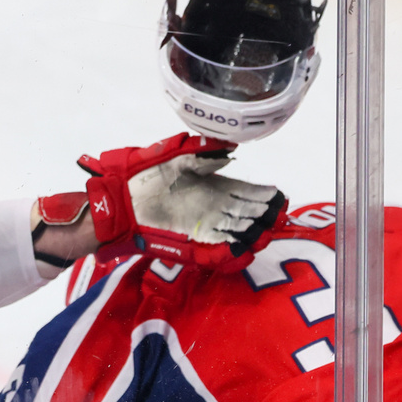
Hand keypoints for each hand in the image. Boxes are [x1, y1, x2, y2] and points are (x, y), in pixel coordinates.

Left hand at [79, 132, 286, 270]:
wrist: (123, 200)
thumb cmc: (146, 175)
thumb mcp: (177, 157)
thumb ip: (203, 154)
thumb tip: (231, 151)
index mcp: (211, 186)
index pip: (244, 191)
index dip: (261, 194)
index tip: (277, 195)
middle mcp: (212, 206)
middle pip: (245, 211)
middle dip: (263, 214)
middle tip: (279, 215)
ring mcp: (204, 224)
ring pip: (236, 229)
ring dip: (253, 231)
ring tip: (268, 231)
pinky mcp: (193, 240)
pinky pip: (218, 247)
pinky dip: (232, 250)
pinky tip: (245, 247)